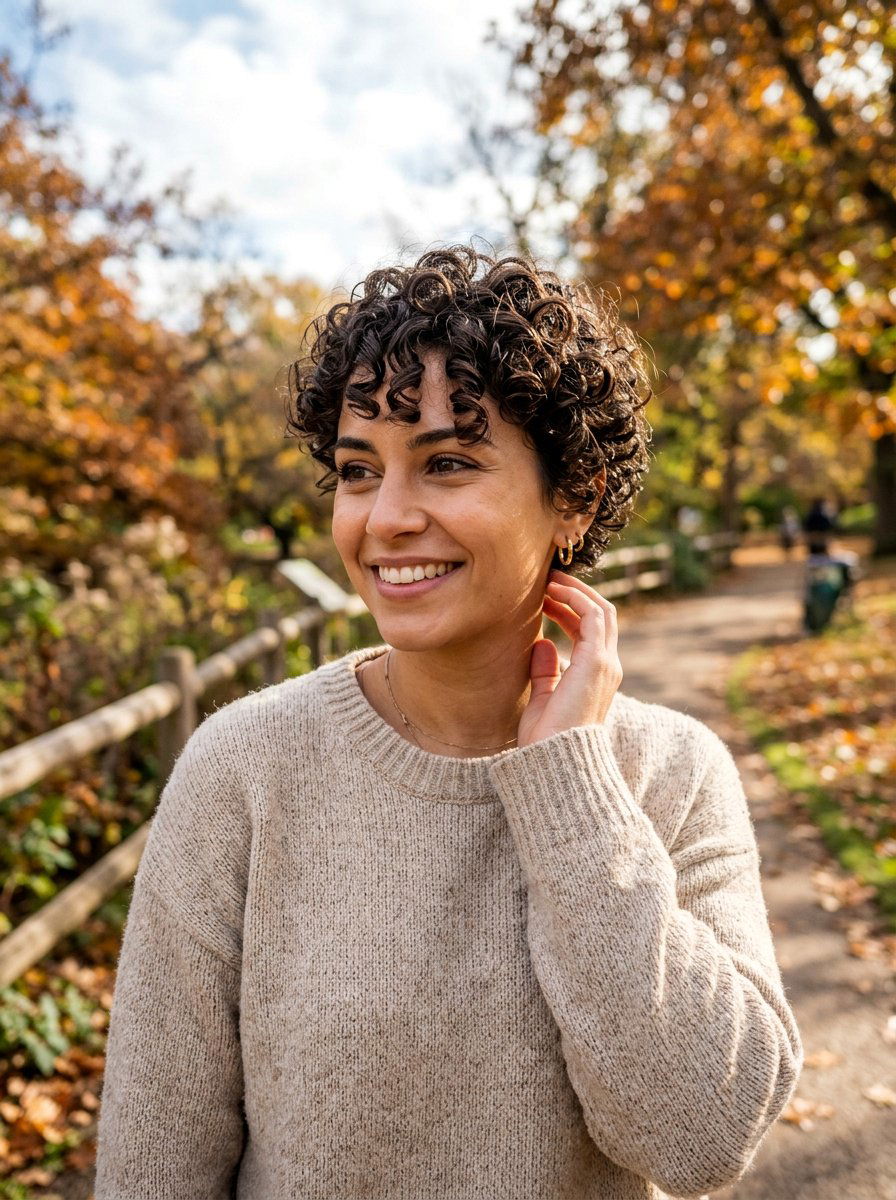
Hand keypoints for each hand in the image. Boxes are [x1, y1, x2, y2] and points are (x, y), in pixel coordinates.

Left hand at [517, 568, 622, 748]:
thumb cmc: (545, 739)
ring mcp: (605, 664)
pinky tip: (554, 591)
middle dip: (577, 592)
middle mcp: (607, 667)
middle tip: (548, 579)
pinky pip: (593, 617)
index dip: (570, 608)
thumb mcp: (542, 698)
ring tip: (549, 579)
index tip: (544, 597)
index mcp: (596, 676)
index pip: (592, 630)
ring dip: (576, 590)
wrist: (553, 761)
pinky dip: (576, 598)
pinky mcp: (596, 662)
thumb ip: (545, 671)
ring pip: (601, 611)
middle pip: (602, 615)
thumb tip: (541, 643)